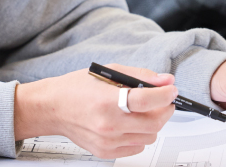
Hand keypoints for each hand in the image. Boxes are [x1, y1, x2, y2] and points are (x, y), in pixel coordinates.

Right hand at [13, 65, 176, 157]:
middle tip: (165, 101)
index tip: (172, 90)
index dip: (165, 95)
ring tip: (144, 111)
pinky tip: (131, 123)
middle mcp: (108, 124)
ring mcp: (107, 141)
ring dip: (153, 123)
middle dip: (166, 111)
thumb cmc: (76, 88)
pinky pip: (137, 147)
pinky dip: (140, 135)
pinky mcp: (106, 152)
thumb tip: (165, 80)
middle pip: (153, 124)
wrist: (53, 108)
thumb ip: (140, 76)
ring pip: (149, 137)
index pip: (146, 101)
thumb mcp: (109, 72)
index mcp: (108, 101)